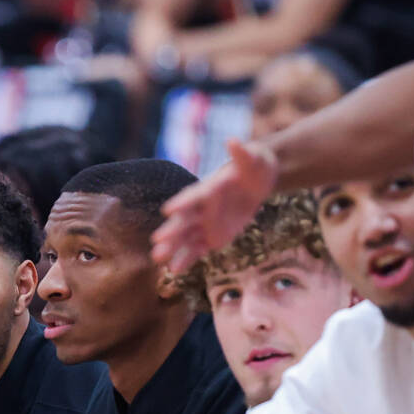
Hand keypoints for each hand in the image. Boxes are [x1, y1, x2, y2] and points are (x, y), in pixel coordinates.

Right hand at [151, 139, 277, 272]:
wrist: (257, 181)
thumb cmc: (255, 166)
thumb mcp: (254, 159)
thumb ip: (242, 154)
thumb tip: (233, 141)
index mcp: (210, 188)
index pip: (194, 196)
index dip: (182, 202)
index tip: (168, 210)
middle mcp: (202, 207)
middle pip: (185, 220)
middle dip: (172, 230)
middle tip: (157, 241)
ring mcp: (205, 223)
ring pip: (186, 237)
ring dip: (173, 248)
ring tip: (158, 260)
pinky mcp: (211, 237)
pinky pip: (197, 250)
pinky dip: (187, 259)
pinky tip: (174, 271)